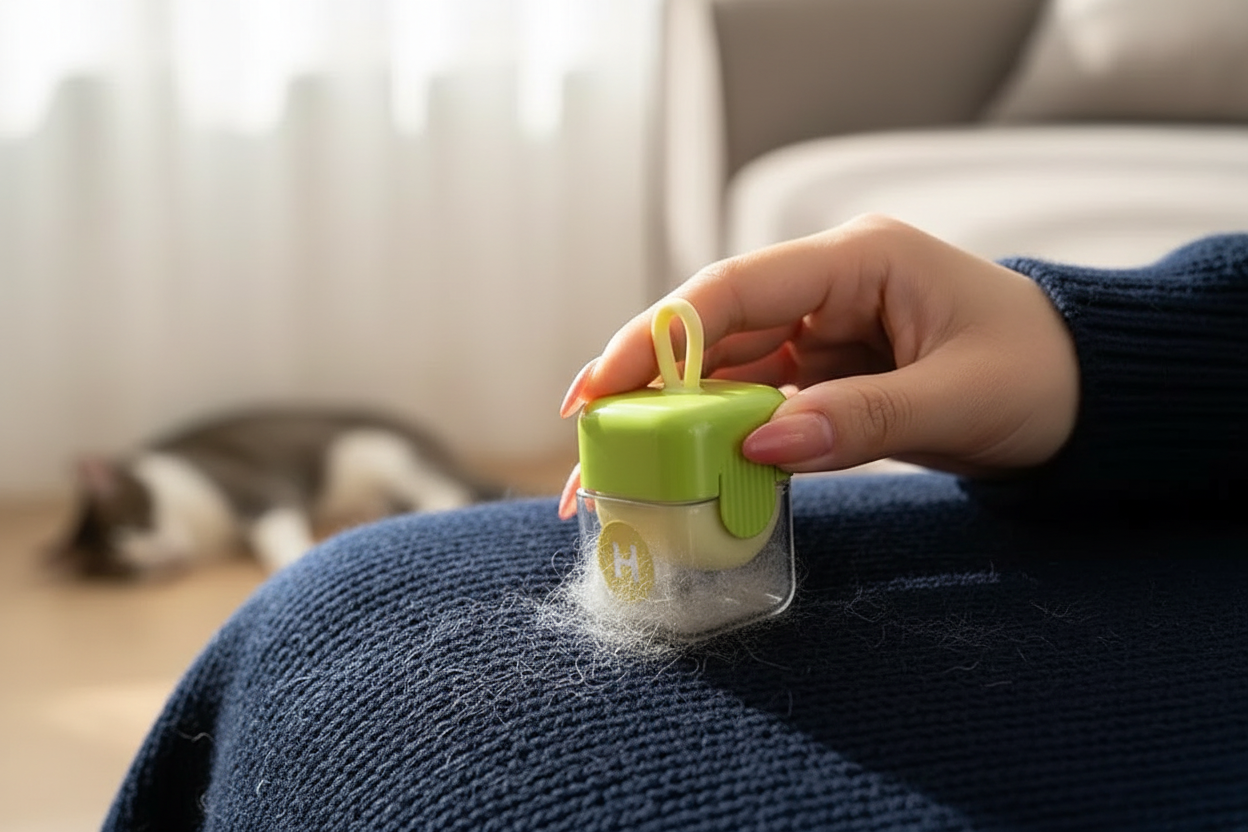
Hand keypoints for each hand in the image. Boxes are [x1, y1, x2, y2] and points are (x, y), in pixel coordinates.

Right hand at [558, 215, 1079, 517]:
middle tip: (587, 441)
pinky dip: (720, 433)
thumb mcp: (958, 401)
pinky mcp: (827, 370)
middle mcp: (829, 286)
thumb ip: (860, 422)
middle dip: (646, 385)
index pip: (735, 290)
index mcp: (860, 260)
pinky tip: (683, 465)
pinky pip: (757, 398)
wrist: (1085, 394)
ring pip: (725, 366)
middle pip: (713, 329)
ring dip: (674, 415)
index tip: (598, 388)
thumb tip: (761, 447)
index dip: (657, 338)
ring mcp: (825, 328)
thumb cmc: (1040, 377)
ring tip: (617, 465)